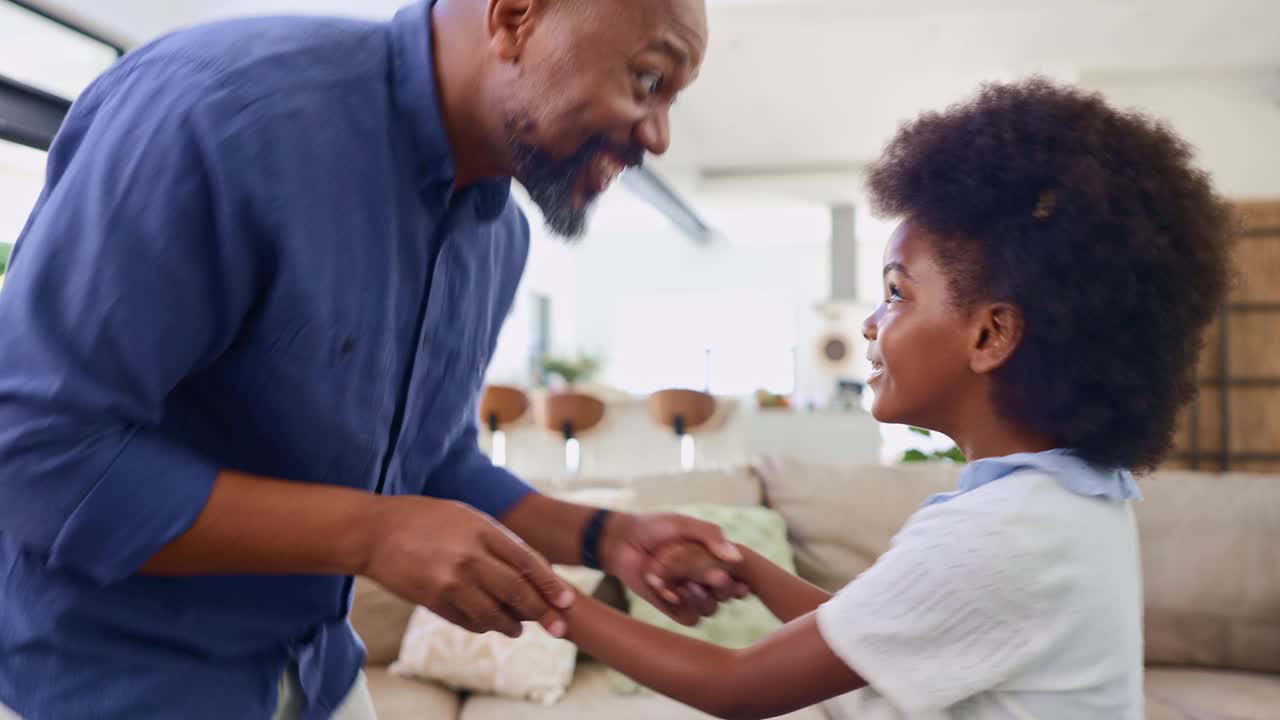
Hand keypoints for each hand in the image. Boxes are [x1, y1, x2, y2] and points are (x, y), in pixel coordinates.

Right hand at [364, 496, 574, 638]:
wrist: (375, 532)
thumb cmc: (426, 520)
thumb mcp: (467, 517)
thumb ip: (499, 542)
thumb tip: (531, 572)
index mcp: (482, 530)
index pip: (527, 562)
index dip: (551, 585)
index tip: (568, 600)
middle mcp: (469, 557)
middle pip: (517, 592)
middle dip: (542, 612)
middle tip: (557, 627)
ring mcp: (449, 581)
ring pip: (493, 614)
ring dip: (512, 626)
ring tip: (519, 629)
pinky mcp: (432, 600)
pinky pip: (467, 621)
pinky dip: (482, 626)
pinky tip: (489, 624)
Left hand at [601, 512, 749, 625]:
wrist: (622, 542)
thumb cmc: (653, 528)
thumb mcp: (683, 525)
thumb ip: (709, 535)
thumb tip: (736, 557)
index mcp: (712, 559)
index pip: (737, 576)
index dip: (742, 582)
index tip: (741, 582)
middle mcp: (703, 579)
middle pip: (726, 595)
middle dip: (722, 588)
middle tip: (715, 577)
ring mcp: (689, 594)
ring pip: (711, 609)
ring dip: (702, 598)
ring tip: (687, 584)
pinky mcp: (672, 607)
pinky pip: (690, 618)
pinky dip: (683, 607)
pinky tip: (670, 592)